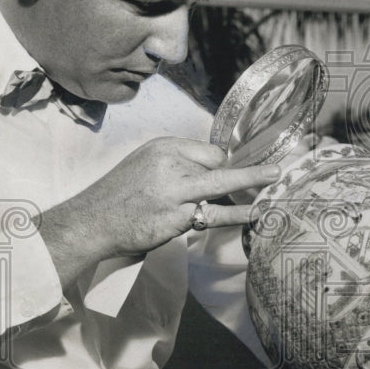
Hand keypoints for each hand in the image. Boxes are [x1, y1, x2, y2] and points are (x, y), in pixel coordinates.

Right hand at [38, 137, 279, 286]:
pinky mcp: (176, 217)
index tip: (236, 173)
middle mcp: (170, 163)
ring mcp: (174, 190)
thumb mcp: (145, 165)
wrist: (92, 221)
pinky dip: (236, 214)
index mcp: (163, 147)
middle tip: (277, 170)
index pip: (207, 152)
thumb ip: (176, 166)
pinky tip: (254, 214)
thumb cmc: (119, 196)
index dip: (222, 165)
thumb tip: (211, 170)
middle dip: (249, 170)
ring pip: (221, 185)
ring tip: (274, 179)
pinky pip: (214, 214)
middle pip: (218, 165)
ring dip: (250, 183)